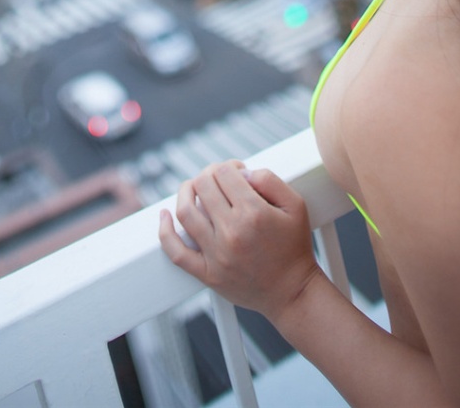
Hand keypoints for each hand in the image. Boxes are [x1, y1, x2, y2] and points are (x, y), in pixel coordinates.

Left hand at [158, 160, 320, 323]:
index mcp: (254, 213)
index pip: (224, 172)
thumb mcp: (295, 205)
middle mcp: (232, 232)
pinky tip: (164, 216)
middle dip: (209, 175)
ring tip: (192, 189)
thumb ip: (270, 179)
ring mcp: (217, 255)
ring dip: (185, 192)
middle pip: (202, 186)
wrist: (292, 292)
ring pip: (185, 212)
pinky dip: (165, 232)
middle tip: (219, 181)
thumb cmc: (294, 247)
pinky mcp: (208, 274)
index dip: (230, 167)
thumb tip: (242, 172)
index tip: (238, 175)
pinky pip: (177, 252)